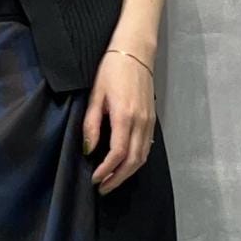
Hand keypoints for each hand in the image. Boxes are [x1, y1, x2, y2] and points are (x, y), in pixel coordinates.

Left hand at [83, 48, 155, 193]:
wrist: (135, 52)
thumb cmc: (111, 70)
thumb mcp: (95, 96)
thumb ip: (92, 125)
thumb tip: (89, 149)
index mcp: (125, 116)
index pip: (118, 153)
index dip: (107, 170)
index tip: (95, 179)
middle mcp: (141, 121)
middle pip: (133, 160)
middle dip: (118, 178)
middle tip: (103, 188)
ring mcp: (149, 121)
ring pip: (143, 156)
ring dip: (128, 173)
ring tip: (112, 181)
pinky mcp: (152, 118)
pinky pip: (147, 146)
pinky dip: (137, 161)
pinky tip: (125, 165)